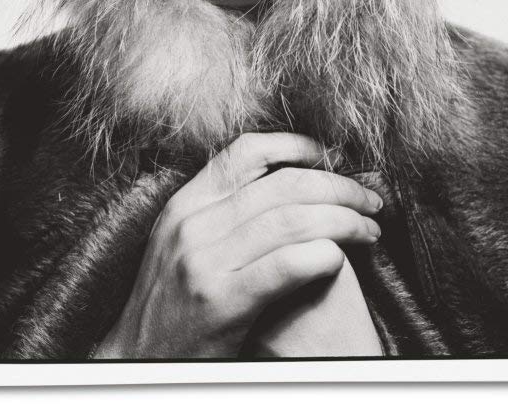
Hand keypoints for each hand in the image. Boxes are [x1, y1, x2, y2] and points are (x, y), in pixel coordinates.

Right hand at [92, 133, 382, 358]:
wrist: (136, 358)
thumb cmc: (171, 305)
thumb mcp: (180, 244)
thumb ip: (220, 214)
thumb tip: (282, 186)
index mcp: (183, 206)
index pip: (246, 154)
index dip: (297, 147)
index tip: (331, 157)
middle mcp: (192, 225)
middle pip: (283, 185)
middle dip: (340, 187)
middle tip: (371, 202)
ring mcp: (204, 261)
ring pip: (293, 220)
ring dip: (344, 221)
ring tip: (370, 231)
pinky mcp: (222, 300)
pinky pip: (288, 264)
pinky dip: (324, 256)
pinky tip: (341, 261)